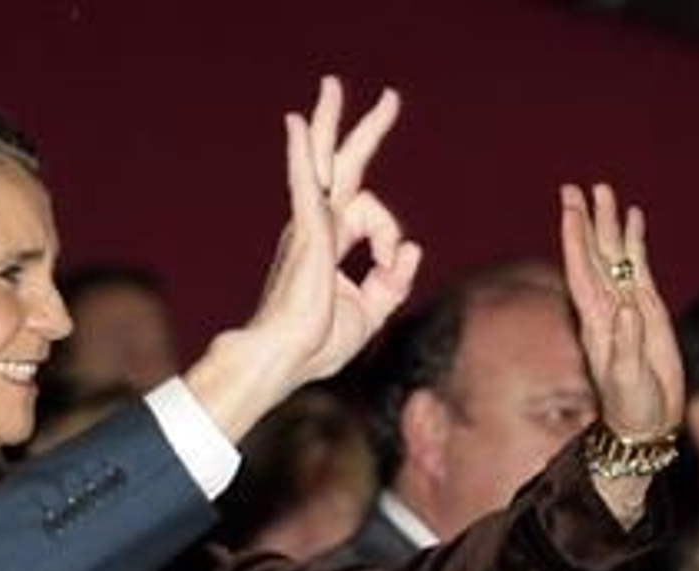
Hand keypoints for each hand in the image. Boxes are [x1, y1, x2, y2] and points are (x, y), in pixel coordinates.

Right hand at [185, 76, 421, 441]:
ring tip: (332, 85)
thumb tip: (413, 247)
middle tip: (390, 98)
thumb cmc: (315, 344)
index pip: (373, 218)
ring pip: (325, 163)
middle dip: (365, 131)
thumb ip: (394, 281)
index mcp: (330, 244)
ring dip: (332, 122)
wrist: (285, 358)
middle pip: (343, 168)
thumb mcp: (371, 312)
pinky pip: (305, 183)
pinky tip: (297, 123)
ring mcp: (309, 227)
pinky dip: (301, 154)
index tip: (393, 267)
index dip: (392, 239)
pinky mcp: (306, 232)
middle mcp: (317, 228)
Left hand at [559, 183, 682, 440]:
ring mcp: (625, 305)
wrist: (644, 420)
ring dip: (608, 225)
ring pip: (614, 256)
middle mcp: (605, 307)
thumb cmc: (631, 405)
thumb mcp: (626, 378)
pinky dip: (634, 243)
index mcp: (595, 321)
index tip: (569, 210)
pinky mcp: (646, 308)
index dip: (574, 240)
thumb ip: (626, 345)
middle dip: (585, 222)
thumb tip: (627, 309)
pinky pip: (637, 268)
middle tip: (576, 188)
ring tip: (603, 191)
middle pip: (593, 255)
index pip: (581, 271)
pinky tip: (633, 219)